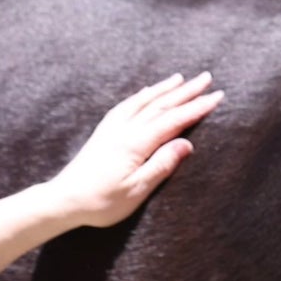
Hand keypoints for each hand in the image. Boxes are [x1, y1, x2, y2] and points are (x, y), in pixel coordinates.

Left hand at [0, 72, 223, 272]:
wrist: (63, 201)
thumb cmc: (101, 202)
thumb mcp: (137, 190)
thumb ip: (162, 164)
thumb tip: (186, 143)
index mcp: (137, 143)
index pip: (174, 120)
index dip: (197, 107)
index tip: (217, 96)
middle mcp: (126, 129)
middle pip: (162, 104)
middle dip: (186, 91)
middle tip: (206, 77)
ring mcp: (113, 128)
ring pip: (144, 101)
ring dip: (165, 88)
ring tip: (181, 78)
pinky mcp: (104, 132)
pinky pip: (127, 105)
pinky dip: (141, 96)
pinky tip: (146, 92)